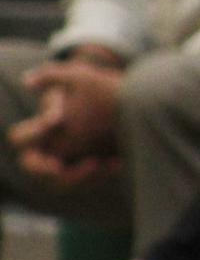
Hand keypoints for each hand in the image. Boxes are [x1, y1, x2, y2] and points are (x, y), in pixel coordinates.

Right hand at [13, 59, 122, 173]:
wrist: (116, 104)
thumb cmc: (86, 90)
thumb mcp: (75, 78)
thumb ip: (51, 77)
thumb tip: (27, 81)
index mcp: (36, 131)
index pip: (19, 137)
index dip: (34, 131)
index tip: (58, 120)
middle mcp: (43, 152)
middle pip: (37, 170)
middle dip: (52, 164)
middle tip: (81, 162)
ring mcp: (63, 165)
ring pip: (63, 182)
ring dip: (82, 176)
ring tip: (105, 163)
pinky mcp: (84, 173)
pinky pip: (87, 182)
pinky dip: (102, 174)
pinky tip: (118, 162)